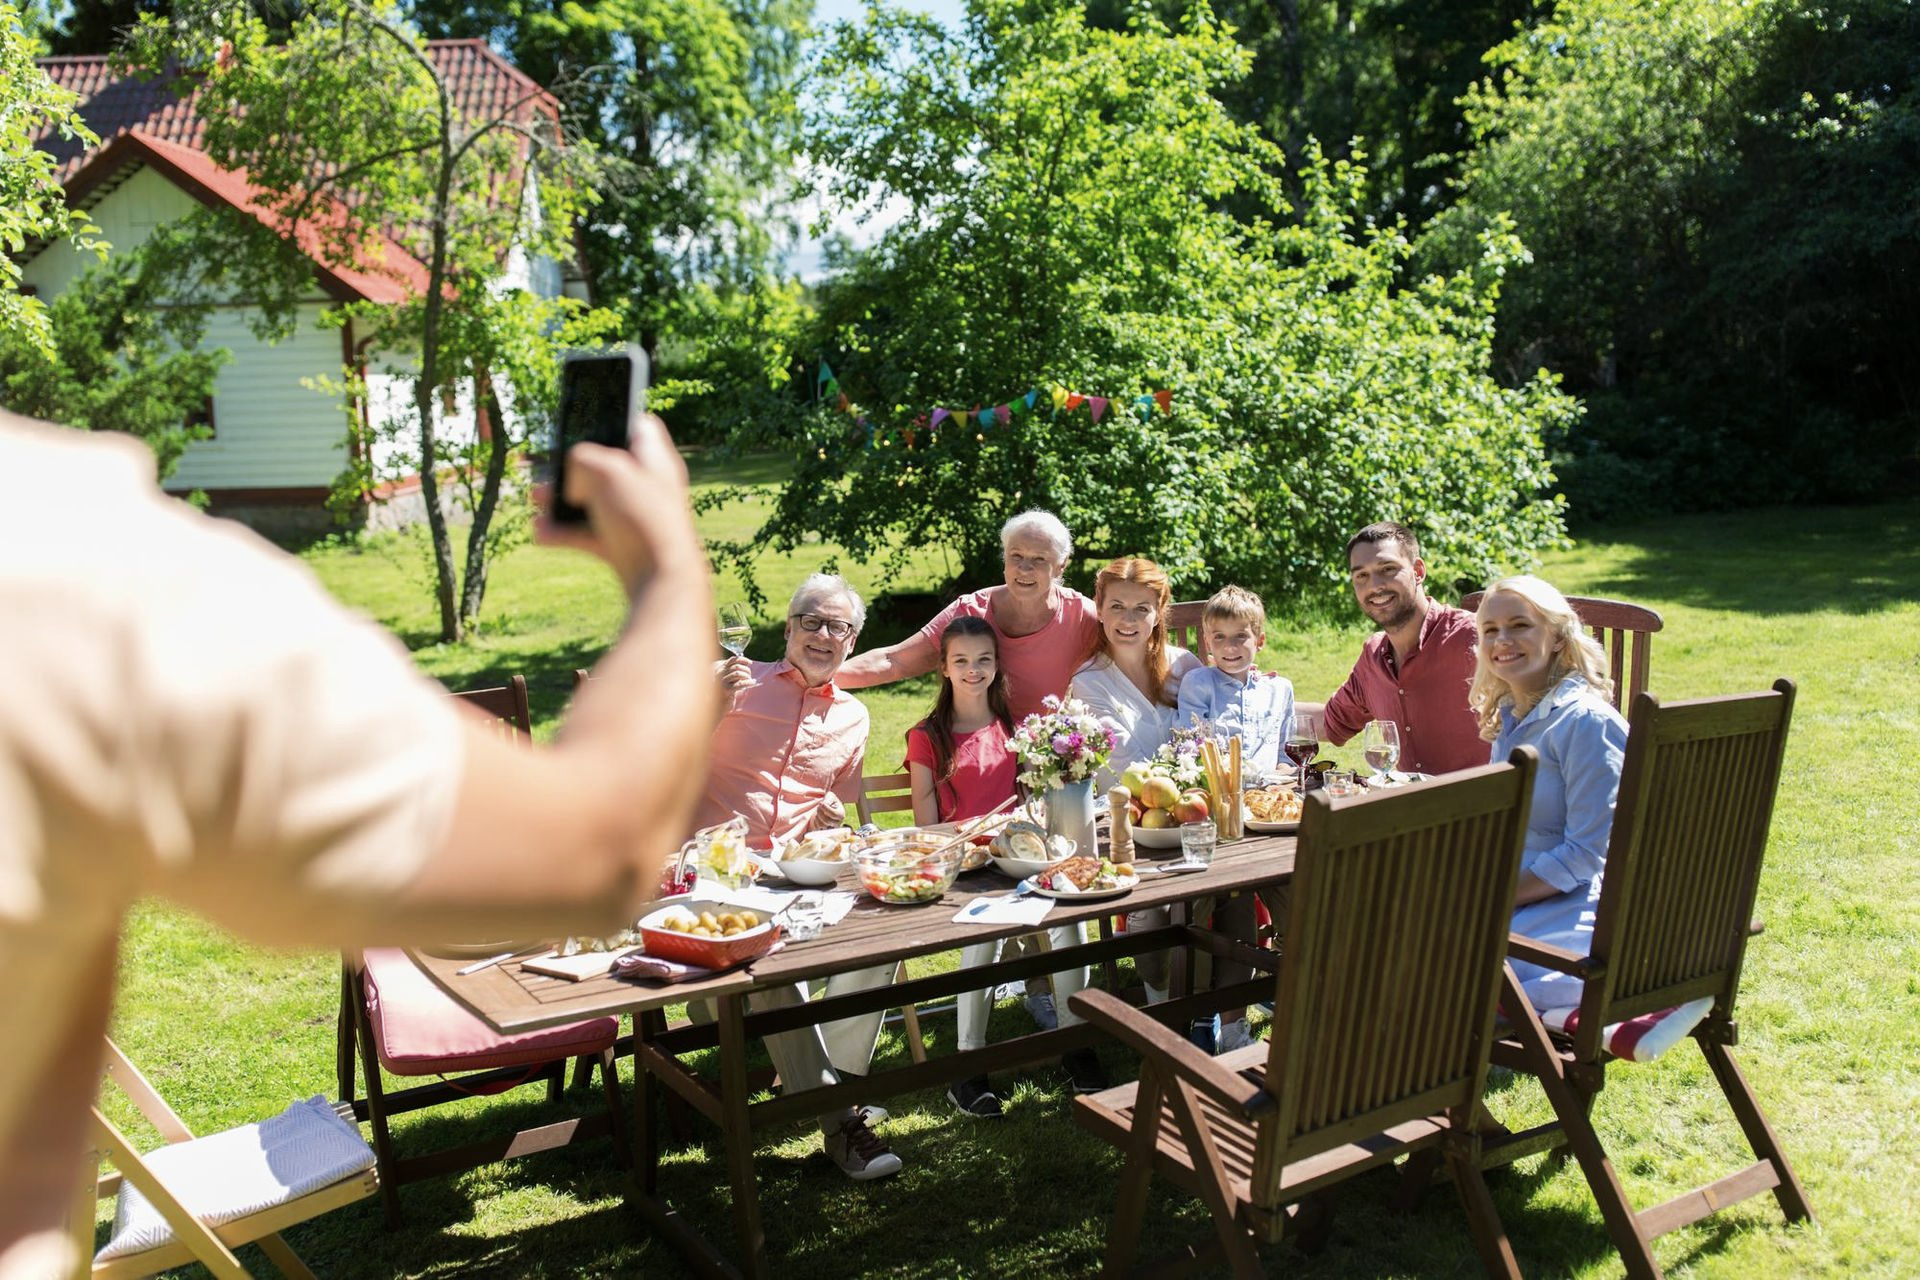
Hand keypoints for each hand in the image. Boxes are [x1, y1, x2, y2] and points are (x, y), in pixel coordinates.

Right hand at [535, 412, 699, 598]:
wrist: (661, 582)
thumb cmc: (642, 518)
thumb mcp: (606, 470)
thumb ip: (582, 458)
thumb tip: (573, 479)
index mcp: (655, 459)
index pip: (638, 425)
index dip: (612, 416)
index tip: (586, 415)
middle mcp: (647, 486)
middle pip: (604, 465)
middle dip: (569, 467)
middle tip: (545, 466)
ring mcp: (635, 517)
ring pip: (591, 501)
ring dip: (559, 501)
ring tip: (536, 497)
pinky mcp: (623, 546)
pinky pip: (587, 534)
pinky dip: (564, 533)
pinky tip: (541, 532)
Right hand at [717, 656, 755, 708]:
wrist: (720, 704)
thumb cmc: (728, 690)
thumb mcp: (731, 678)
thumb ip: (735, 670)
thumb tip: (748, 663)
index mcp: (720, 669)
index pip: (733, 660)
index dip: (743, 660)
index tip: (750, 663)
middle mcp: (719, 673)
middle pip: (737, 667)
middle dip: (746, 670)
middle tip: (750, 675)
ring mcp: (722, 681)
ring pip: (738, 673)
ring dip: (747, 676)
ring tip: (750, 680)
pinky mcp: (726, 689)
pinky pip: (740, 683)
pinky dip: (748, 682)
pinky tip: (752, 683)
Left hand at [813, 794, 846, 829]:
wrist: (827, 805)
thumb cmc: (830, 800)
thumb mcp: (830, 796)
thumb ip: (828, 800)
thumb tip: (823, 805)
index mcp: (841, 814)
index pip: (833, 814)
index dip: (825, 808)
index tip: (821, 803)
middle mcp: (837, 823)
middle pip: (827, 821)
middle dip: (820, 812)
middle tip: (818, 806)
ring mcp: (831, 827)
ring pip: (821, 825)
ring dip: (817, 817)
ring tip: (818, 811)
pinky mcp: (823, 830)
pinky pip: (817, 827)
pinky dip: (815, 821)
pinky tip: (818, 816)